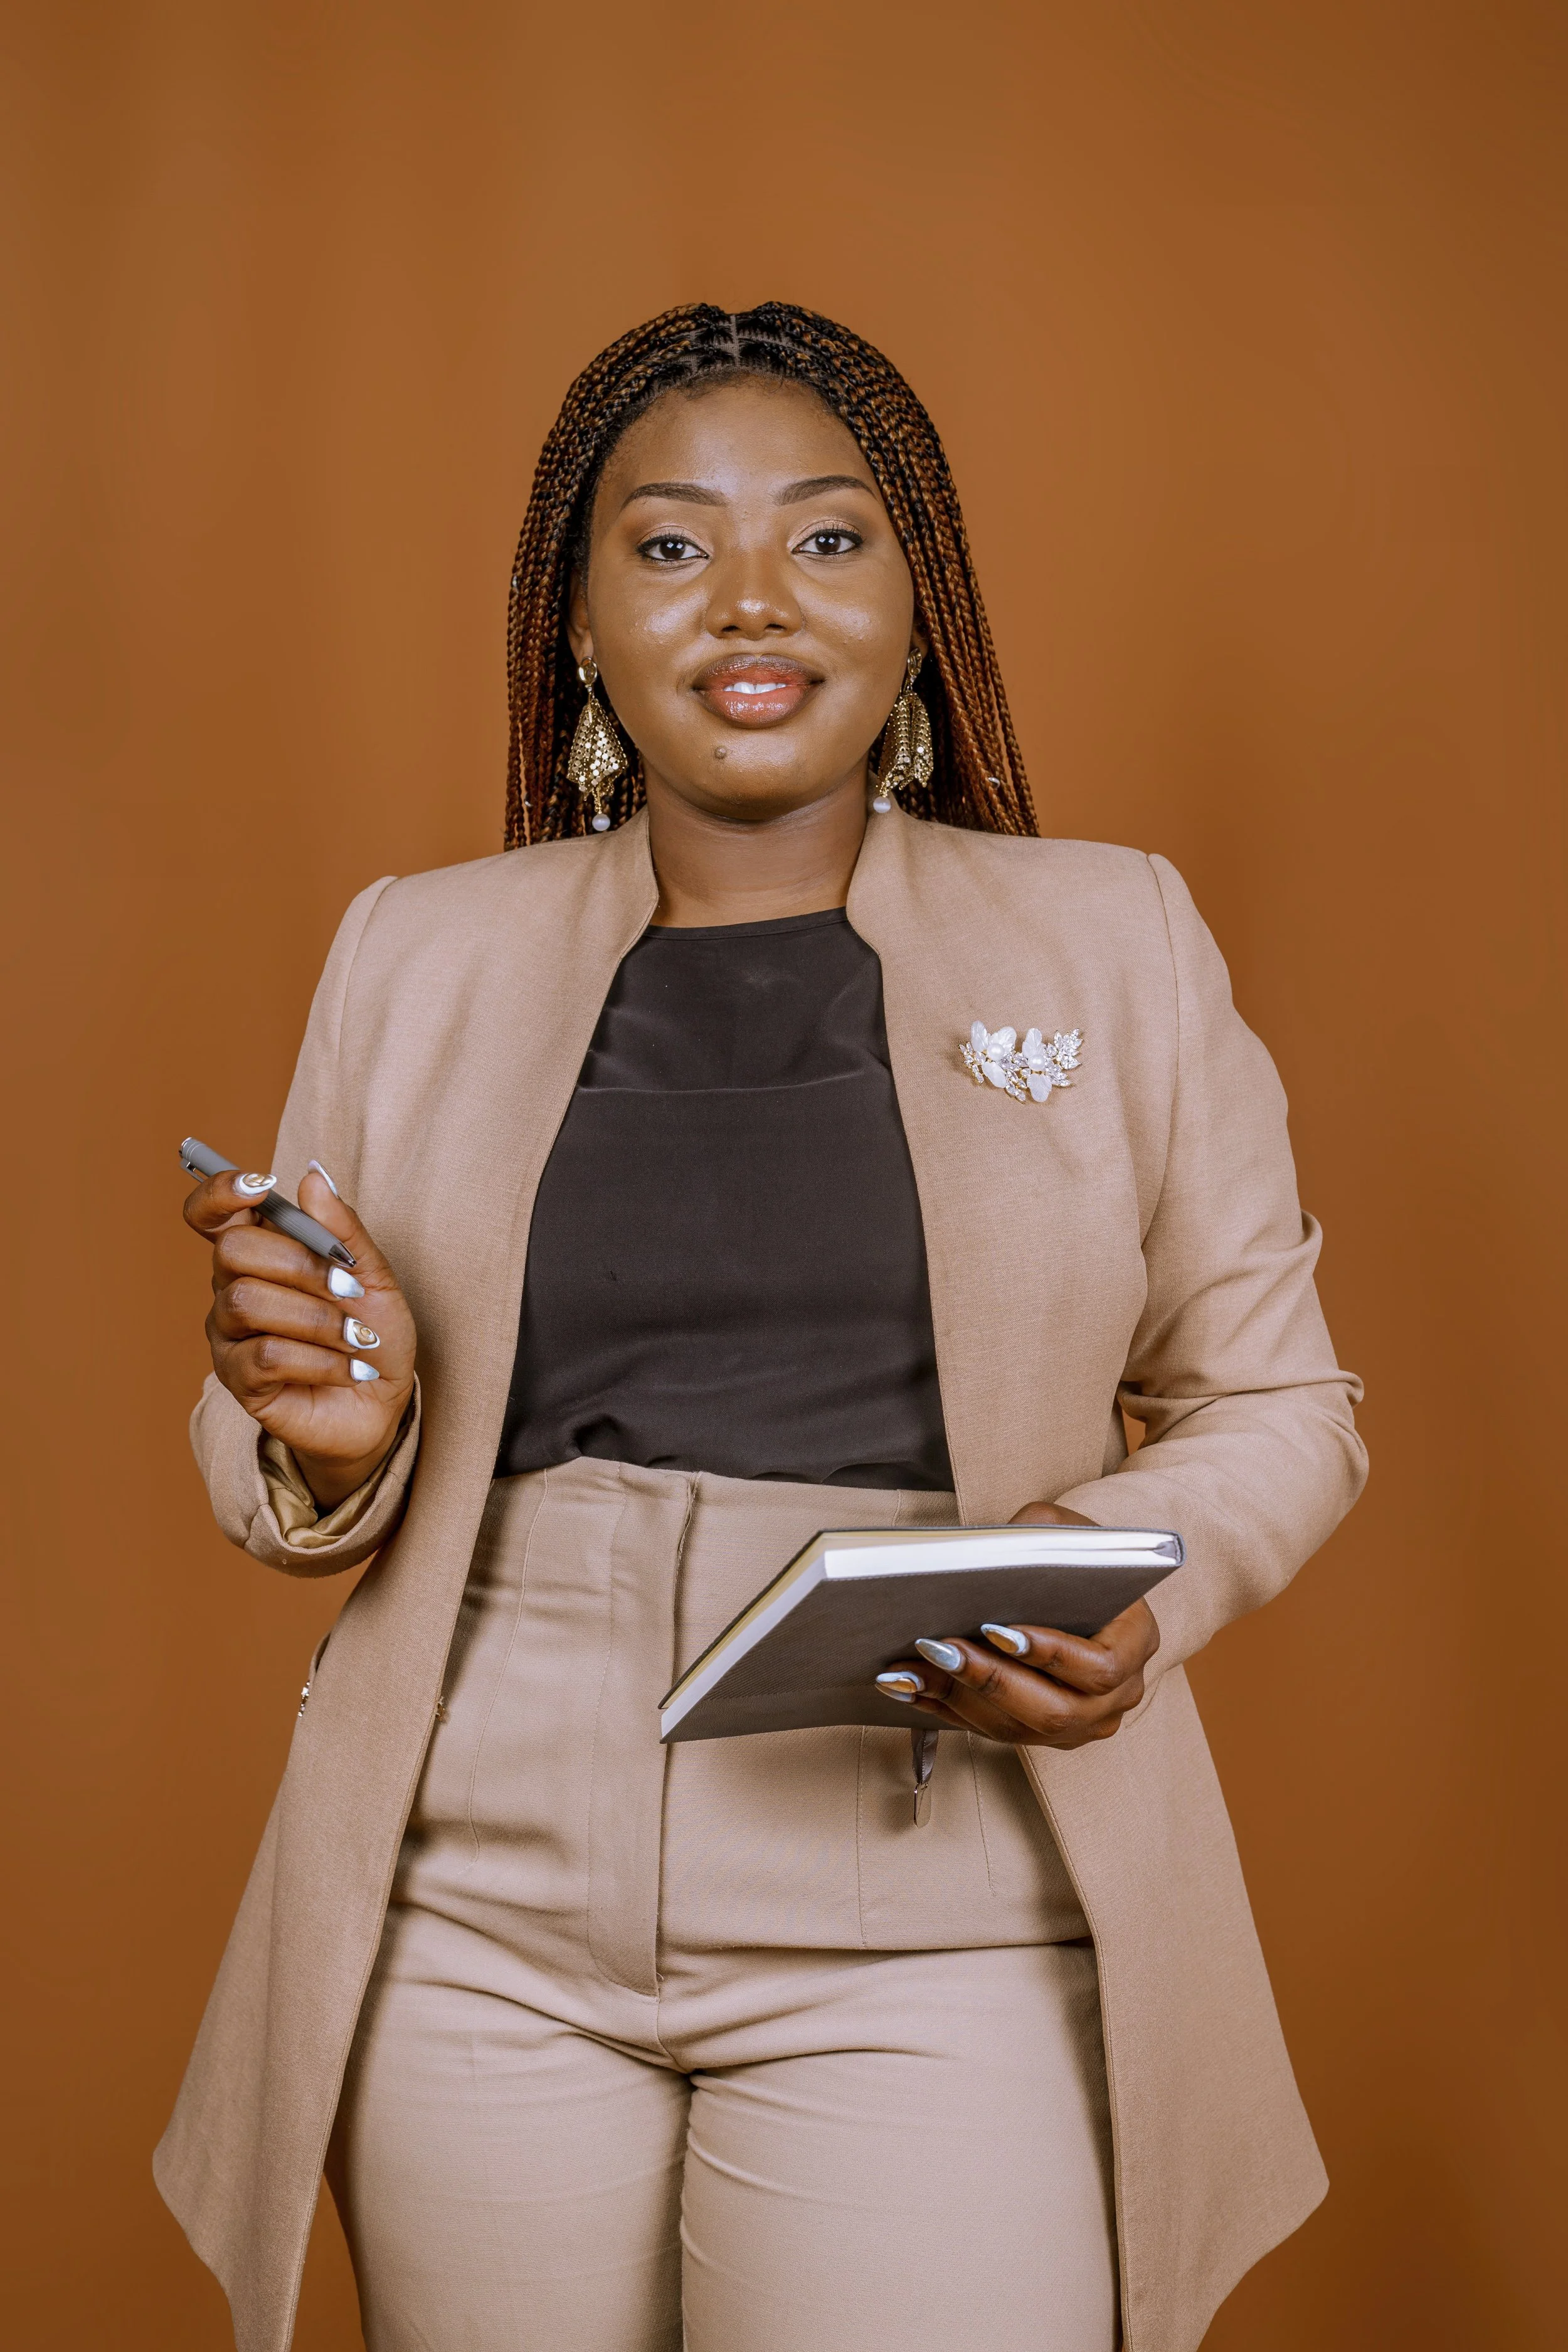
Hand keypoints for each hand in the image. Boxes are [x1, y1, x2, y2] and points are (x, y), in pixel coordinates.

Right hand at [184, 1162, 415, 1508]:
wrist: (382, 1401)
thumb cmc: (372, 1332)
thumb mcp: (373, 1276)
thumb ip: (343, 1230)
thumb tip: (312, 1177)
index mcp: (260, 1253)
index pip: (211, 1214)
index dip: (220, 1192)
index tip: (261, 1184)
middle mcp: (231, 1289)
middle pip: (233, 1251)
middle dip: (300, 1265)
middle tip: (349, 1288)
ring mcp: (229, 1336)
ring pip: (247, 1303)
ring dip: (316, 1318)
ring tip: (358, 1338)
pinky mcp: (238, 1381)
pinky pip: (264, 1355)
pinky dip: (319, 1360)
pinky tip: (349, 1369)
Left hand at [875, 1500, 1161, 1748]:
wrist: (1084, 1585)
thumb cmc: (1077, 1554)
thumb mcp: (1068, 1530)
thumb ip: (1038, 1534)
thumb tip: (984, 1555)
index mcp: (1137, 1642)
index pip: (1100, 1667)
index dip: (1049, 1654)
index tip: (994, 1631)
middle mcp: (1118, 1695)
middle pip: (1056, 1710)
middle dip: (990, 1681)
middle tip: (938, 1649)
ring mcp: (1083, 1723)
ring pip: (1019, 1730)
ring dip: (958, 1700)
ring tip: (908, 1669)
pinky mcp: (1045, 1734)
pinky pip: (994, 1731)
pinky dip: (947, 1709)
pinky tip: (908, 1686)